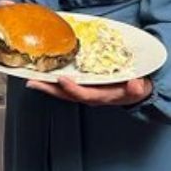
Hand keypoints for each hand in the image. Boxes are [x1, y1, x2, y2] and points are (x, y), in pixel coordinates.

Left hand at [29, 74, 153, 107]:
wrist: (135, 90)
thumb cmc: (136, 88)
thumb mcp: (140, 88)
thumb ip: (137, 87)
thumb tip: (135, 84)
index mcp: (102, 96)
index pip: (85, 95)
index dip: (73, 89)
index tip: (63, 80)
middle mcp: (90, 96)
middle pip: (66, 95)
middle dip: (49, 89)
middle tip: (32, 82)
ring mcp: (84, 91)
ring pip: (62, 90)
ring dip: (46, 85)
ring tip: (30, 78)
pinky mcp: (82, 85)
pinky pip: (64, 85)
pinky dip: (51, 80)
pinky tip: (42, 74)